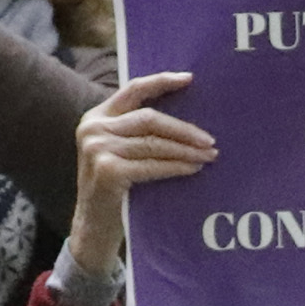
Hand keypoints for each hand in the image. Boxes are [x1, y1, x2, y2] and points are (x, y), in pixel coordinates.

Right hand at [66, 69, 211, 280]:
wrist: (93, 227)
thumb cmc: (114, 189)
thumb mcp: (118, 152)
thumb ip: (137, 133)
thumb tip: (186, 121)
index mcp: (96, 117)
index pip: (133, 90)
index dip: (161, 82)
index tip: (189, 78)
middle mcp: (93, 129)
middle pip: (150, 118)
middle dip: (184, 129)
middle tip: (211, 140)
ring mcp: (98, 149)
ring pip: (154, 143)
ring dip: (186, 150)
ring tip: (209, 155)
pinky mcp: (108, 171)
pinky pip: (153, 165)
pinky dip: (177, 167)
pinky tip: (193, 169)